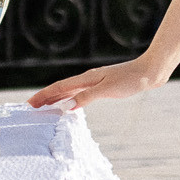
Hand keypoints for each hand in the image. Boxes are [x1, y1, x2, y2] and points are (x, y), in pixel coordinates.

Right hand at [27, 56, 164, 109]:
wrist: (149, 72)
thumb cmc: (131, 79)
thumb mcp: (108, 89)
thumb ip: (87, 97)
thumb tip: (67, 107)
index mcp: (86, 79)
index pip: (59, 88)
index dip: (44, 96)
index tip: (30, 104)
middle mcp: (88, 79)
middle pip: (61, 89)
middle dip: (45, 97)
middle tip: (30, 107)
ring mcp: (95, 82)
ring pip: (70, 91)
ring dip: (56, 98)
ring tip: (44, 106)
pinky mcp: (102, 86)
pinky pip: (79, 93)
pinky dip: (69, 99)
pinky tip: (69, 104)